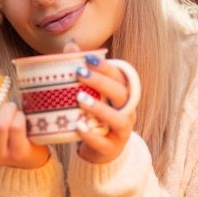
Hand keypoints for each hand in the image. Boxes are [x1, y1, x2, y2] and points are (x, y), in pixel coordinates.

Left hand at [63, 41, 136, 163]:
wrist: (99, 151)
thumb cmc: (94, 116)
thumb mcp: (90, 94)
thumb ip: (83, 71)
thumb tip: (71, 45)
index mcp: (123, 95)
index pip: (119, 77)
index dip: (106, 66)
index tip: (88, 58)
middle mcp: (127, 111)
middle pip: (122, 94)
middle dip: (101, 82)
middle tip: (79, 74)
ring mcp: (122, 131)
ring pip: (119, 119)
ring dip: (100, 108)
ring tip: (80, 99)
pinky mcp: (112, 148)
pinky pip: (105, 142)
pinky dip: (91, 135)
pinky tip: (78, 126)